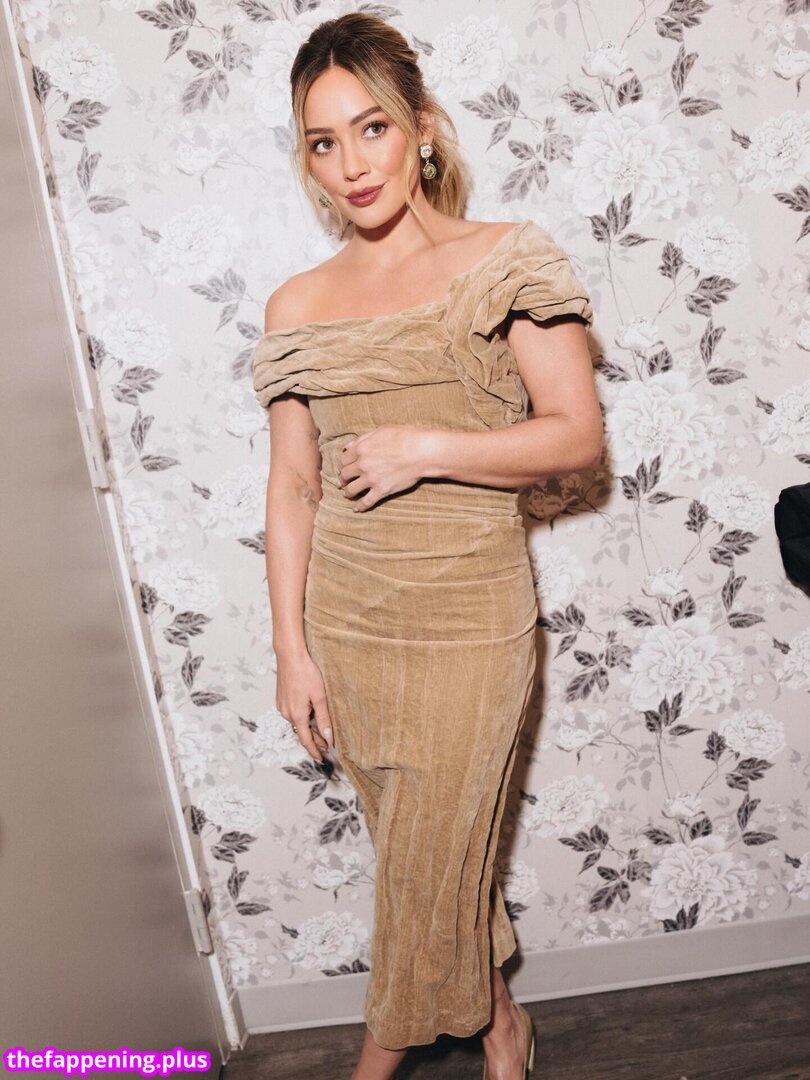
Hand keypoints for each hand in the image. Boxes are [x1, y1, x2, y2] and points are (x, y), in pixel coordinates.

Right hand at [275, 649, 333, 764]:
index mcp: (297, 715)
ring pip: (297, 723)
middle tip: (327, 745)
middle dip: (314, 740)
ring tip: (321, 730)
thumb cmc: (306, 673)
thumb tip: (328, 738)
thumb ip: (324, 719)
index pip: (306, 740)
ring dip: (308, 728)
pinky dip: (302, 718)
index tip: (321, 759)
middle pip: (301, 732)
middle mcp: (286, 714)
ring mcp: (282, 706)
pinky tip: (310, 713)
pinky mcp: (281, 700)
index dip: (314, 751)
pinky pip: (293, 714)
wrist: (290, 656)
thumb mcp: (320, 697)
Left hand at [338, 425, 435, 511]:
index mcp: (362, 449)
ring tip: (347, 494)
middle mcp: (363, 464)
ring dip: (347, 493)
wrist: (422, 452)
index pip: (344, 459)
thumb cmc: (406, 437)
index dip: (343, 464)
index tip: (345, 467)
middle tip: (343, 481)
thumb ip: (363, 439)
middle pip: (345, 474)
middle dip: (343, 479)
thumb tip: (348, 446)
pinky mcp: (382, 490)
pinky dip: (360, 507)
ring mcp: (371, 479)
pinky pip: (366, 502)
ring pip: (351, 490)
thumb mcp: (382, 431)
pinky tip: (356, 509)